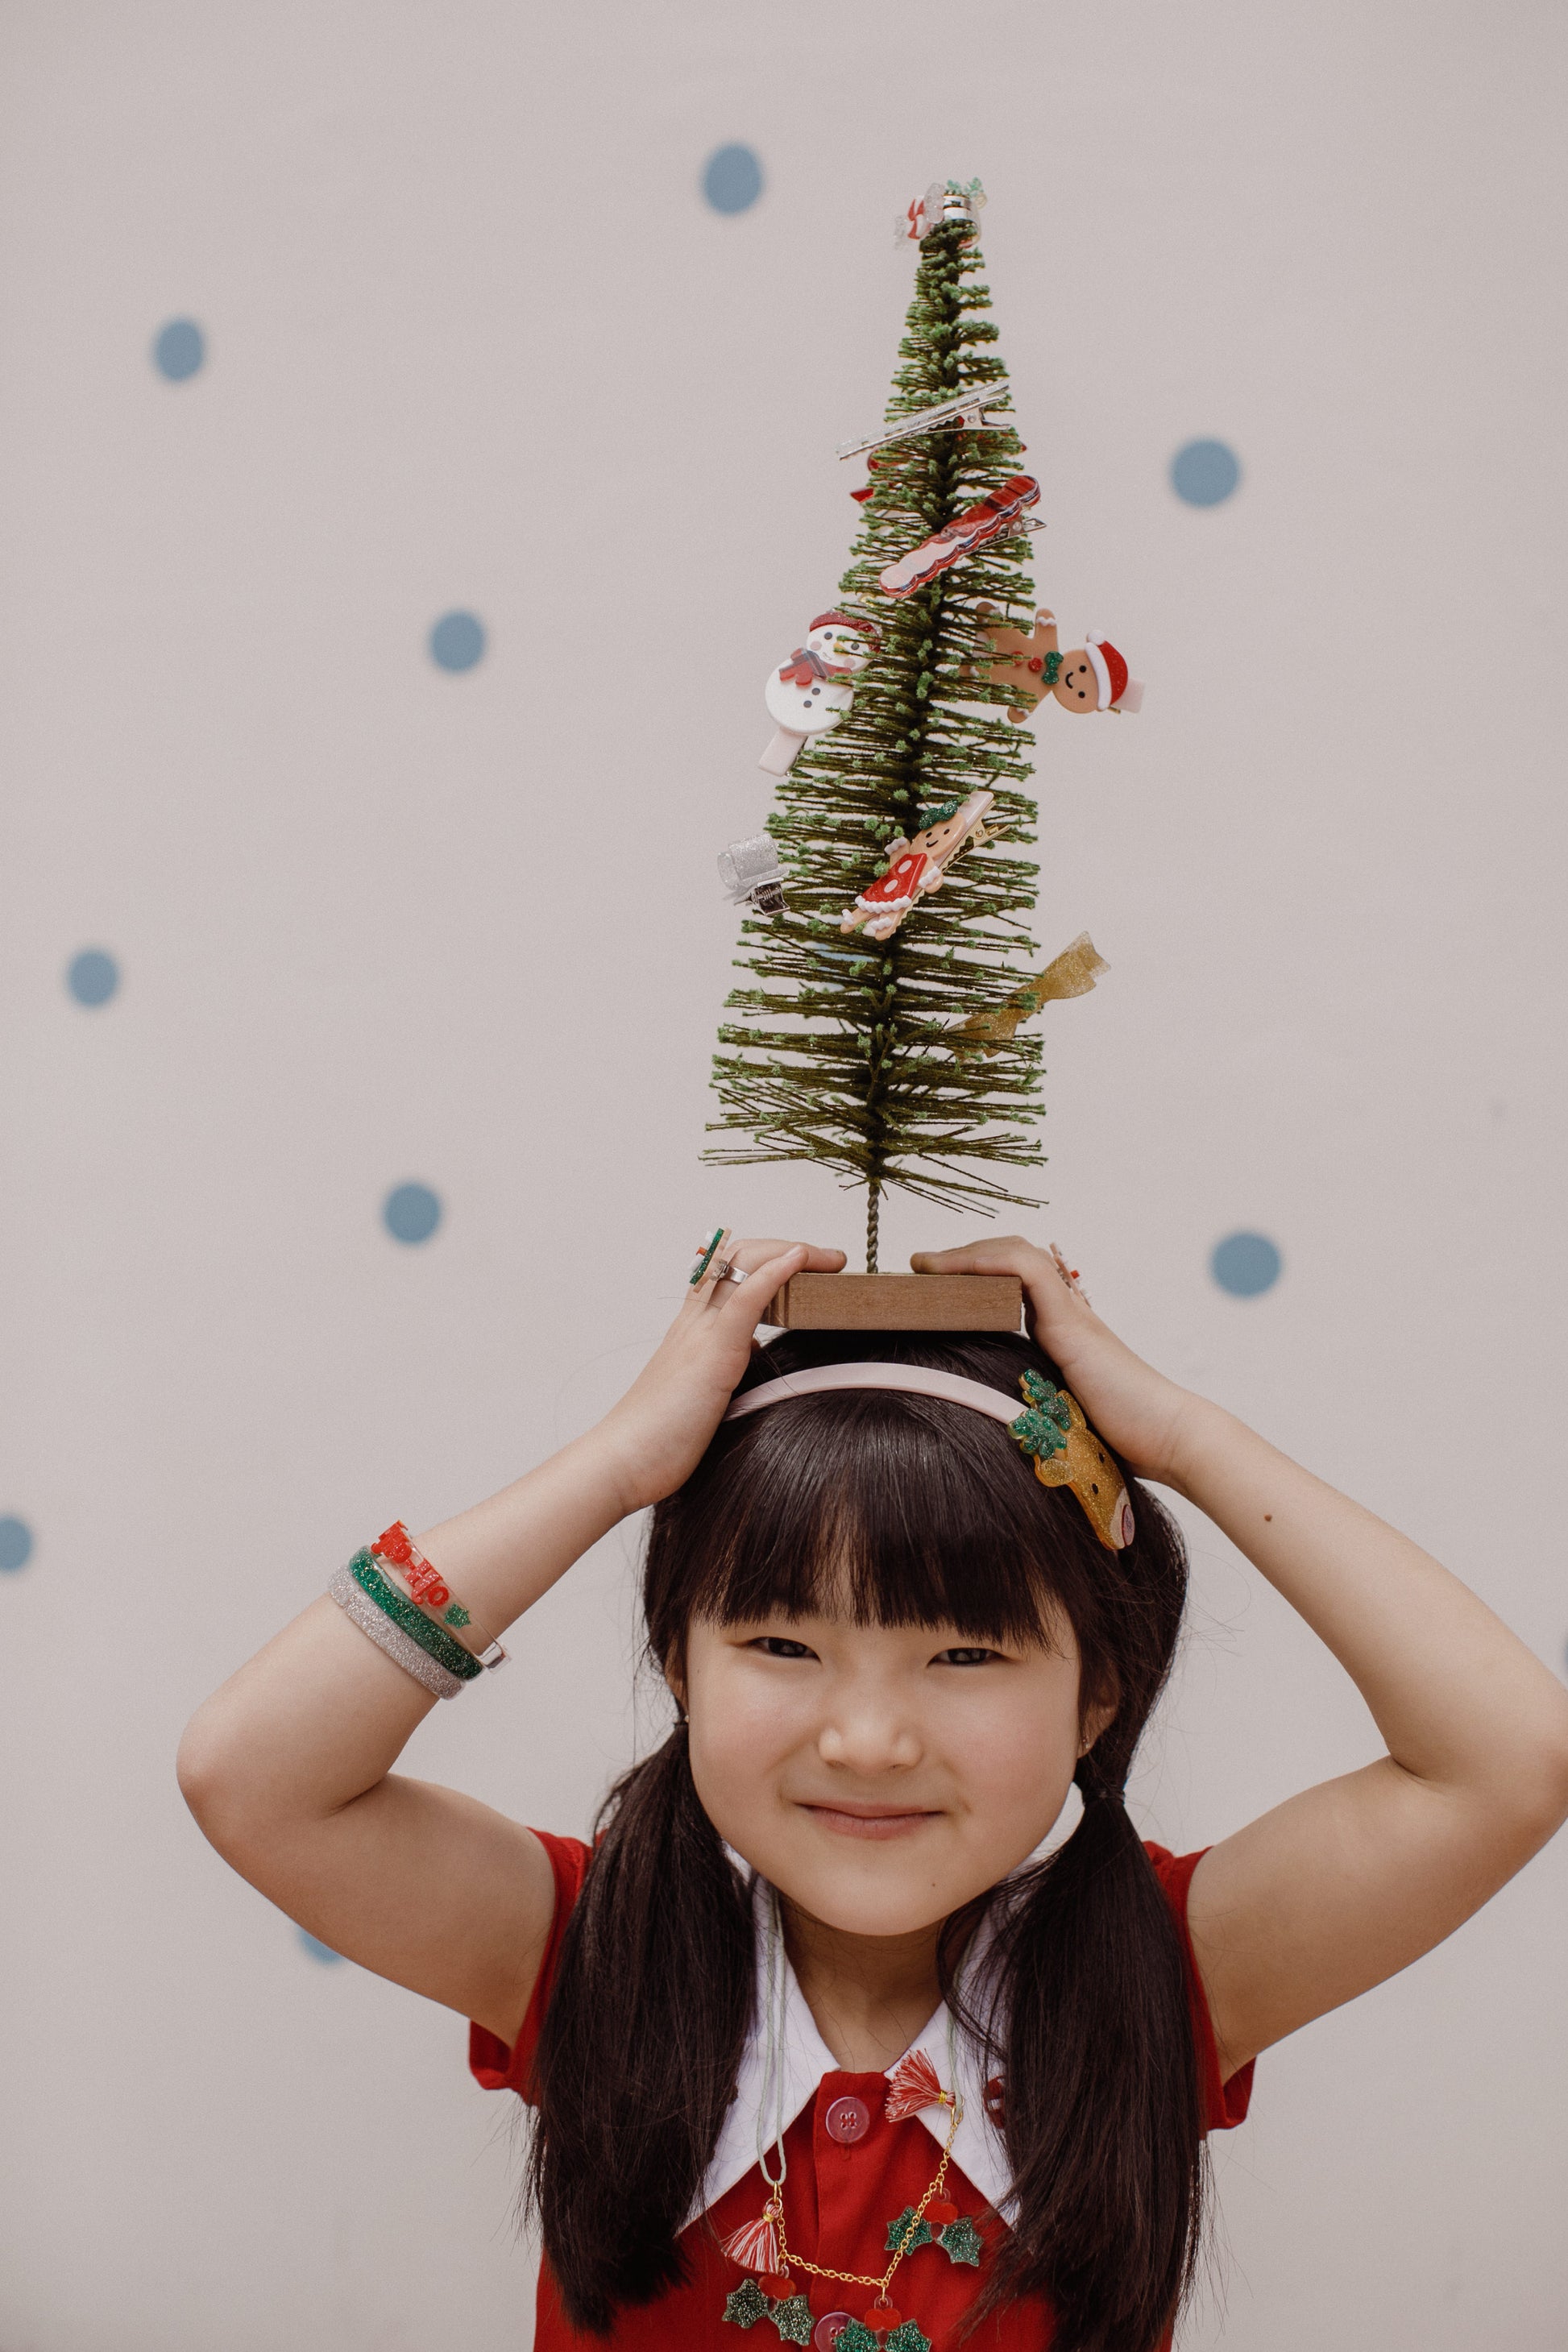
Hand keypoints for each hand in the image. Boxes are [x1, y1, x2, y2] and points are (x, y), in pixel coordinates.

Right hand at [595, 1239, 846, 1513]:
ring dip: (792, 1253)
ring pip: (743, 1266)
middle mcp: (695, 1323)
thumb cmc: (656, 1440)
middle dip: (788, 1250)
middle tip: (830, 1261)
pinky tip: (800, 1259)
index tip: (806, 1267)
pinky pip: (745, 1298)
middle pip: (739, 1259)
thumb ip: (723, 1369)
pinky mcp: (712, 1352)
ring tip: (830, 1259)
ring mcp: (701, 1333)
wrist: (620, 1463)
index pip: (729, 1275)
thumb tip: (752, 1354)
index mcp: (692, 1333)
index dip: (768, 1262)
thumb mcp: (699, 1395)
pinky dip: (775, 1271)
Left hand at [909, 1234, 1193, 1484]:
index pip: (1014, 1281)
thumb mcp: (1061, 1418)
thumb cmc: (1122, 1439)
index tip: (932, 1284)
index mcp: (1061, 1332)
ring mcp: (1070, 1313)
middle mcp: (1066, 1313)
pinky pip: (1026, 1270)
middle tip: (920, 1266)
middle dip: (963, 1256)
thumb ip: (1034, 1409)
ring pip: (1015, 1254)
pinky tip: (952, 1269)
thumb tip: (996, 1425)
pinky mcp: (1071, 1322)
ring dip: (965, 1253)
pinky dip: (987, 1260)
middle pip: (1011, 1258)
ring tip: (925, 1264)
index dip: (974, 1273)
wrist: (1170, 1437)